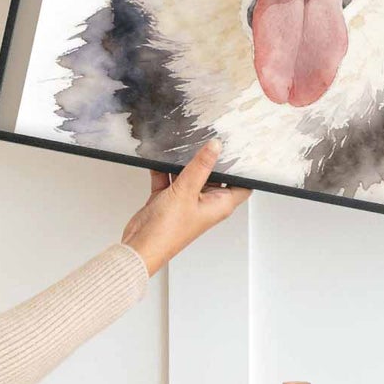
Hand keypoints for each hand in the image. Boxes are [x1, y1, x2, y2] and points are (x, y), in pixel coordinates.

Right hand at [120, 140, 250, 276]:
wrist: (140, 245)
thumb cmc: (167, 232)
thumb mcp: (186, 191)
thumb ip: (201, 166)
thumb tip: (215, 147)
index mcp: (219, 204)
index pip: (241, 185)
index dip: (243, 169)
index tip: (240, 149)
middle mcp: (205, 202)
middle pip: (215, 175)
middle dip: (210, 159)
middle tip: (209, 138)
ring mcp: (186, 200)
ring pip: (190, 174)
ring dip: (185, 162)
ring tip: (183, 144)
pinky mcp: (169, 198)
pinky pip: (169, 178)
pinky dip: (165, 169)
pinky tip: (161, 157)